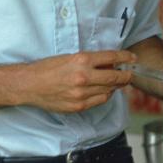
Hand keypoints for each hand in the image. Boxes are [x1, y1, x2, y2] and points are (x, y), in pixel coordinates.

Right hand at [21, 50, 135, 112]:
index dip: (125, 58)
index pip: (111, 57)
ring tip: (115, 82)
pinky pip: (100, 100)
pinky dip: (105, 95)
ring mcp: (82, 93)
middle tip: (129, 74)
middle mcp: (83, 76)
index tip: (132, 58)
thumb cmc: (48, 68)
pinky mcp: (79, 106)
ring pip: (109, 90)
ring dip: (115, 86)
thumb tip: (108, 64)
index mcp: (81, 60)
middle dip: (125, 75)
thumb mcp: (69, 57)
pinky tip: (104, 91)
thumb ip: (89, 61)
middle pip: (115, 76)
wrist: (30, 84)